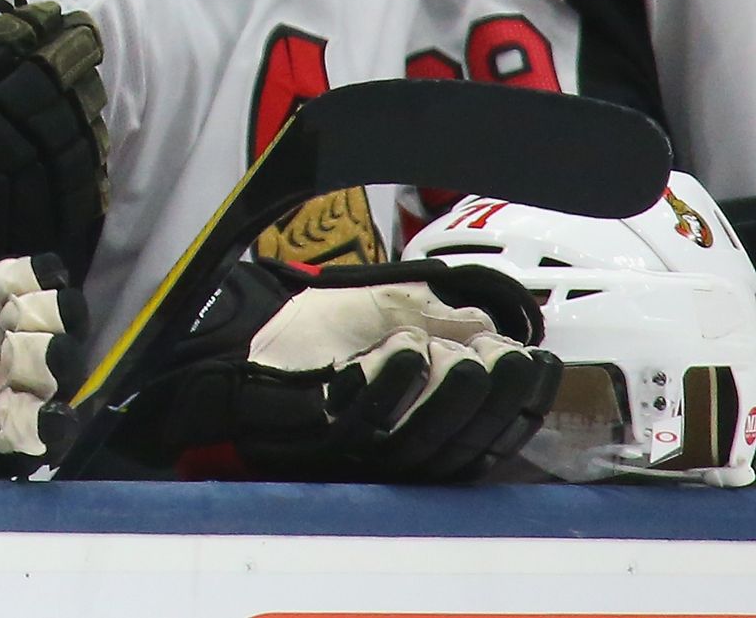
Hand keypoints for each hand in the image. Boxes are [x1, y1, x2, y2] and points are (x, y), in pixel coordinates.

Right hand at [0, 240, 82, 475]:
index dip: (48, 425)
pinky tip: (36, 271)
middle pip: (48, 374)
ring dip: (51, 314)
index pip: (28, 432)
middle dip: (50, 358)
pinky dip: (33, 274)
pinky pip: (16, 282)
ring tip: (28, 302)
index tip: (54, 413)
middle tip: (17, 340)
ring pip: (45, 326)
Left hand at [118, 256, 560, 481]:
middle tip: (507, 357)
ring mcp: (358, 458)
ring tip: (462, 353)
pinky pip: (365, 424)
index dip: (521, 405)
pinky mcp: (318, 448)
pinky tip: (406, 348)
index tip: (540, 364)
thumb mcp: (383, 314)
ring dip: (448, 395)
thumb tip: (492, 332)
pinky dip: (390, 385)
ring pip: (422, 442)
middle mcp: (398, 458)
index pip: (491, 436)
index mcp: (424, 434)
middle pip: (464, 445)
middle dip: (493, 399)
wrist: (233, 344)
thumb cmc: (312, 333)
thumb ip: (435, 321)